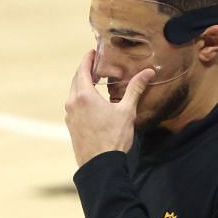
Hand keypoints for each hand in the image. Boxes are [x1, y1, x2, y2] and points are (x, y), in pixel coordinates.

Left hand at [64, 50, 154, 166]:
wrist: (100, 165)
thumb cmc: (113, 138)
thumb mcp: (127, 111)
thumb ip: (135, 89)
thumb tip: (148, 72)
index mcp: (84, 95)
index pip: (82, 69)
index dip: (88, 59)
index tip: (93, 52)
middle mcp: (72, 102)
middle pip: (76, 79)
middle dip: (86, 70)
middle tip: (97, 64)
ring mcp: (69, 114)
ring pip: (74, 92)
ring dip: (83, 84)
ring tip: (96, 81)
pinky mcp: (71, 125)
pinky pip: (74, 104)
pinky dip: (81, 97)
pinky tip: (93, 101)